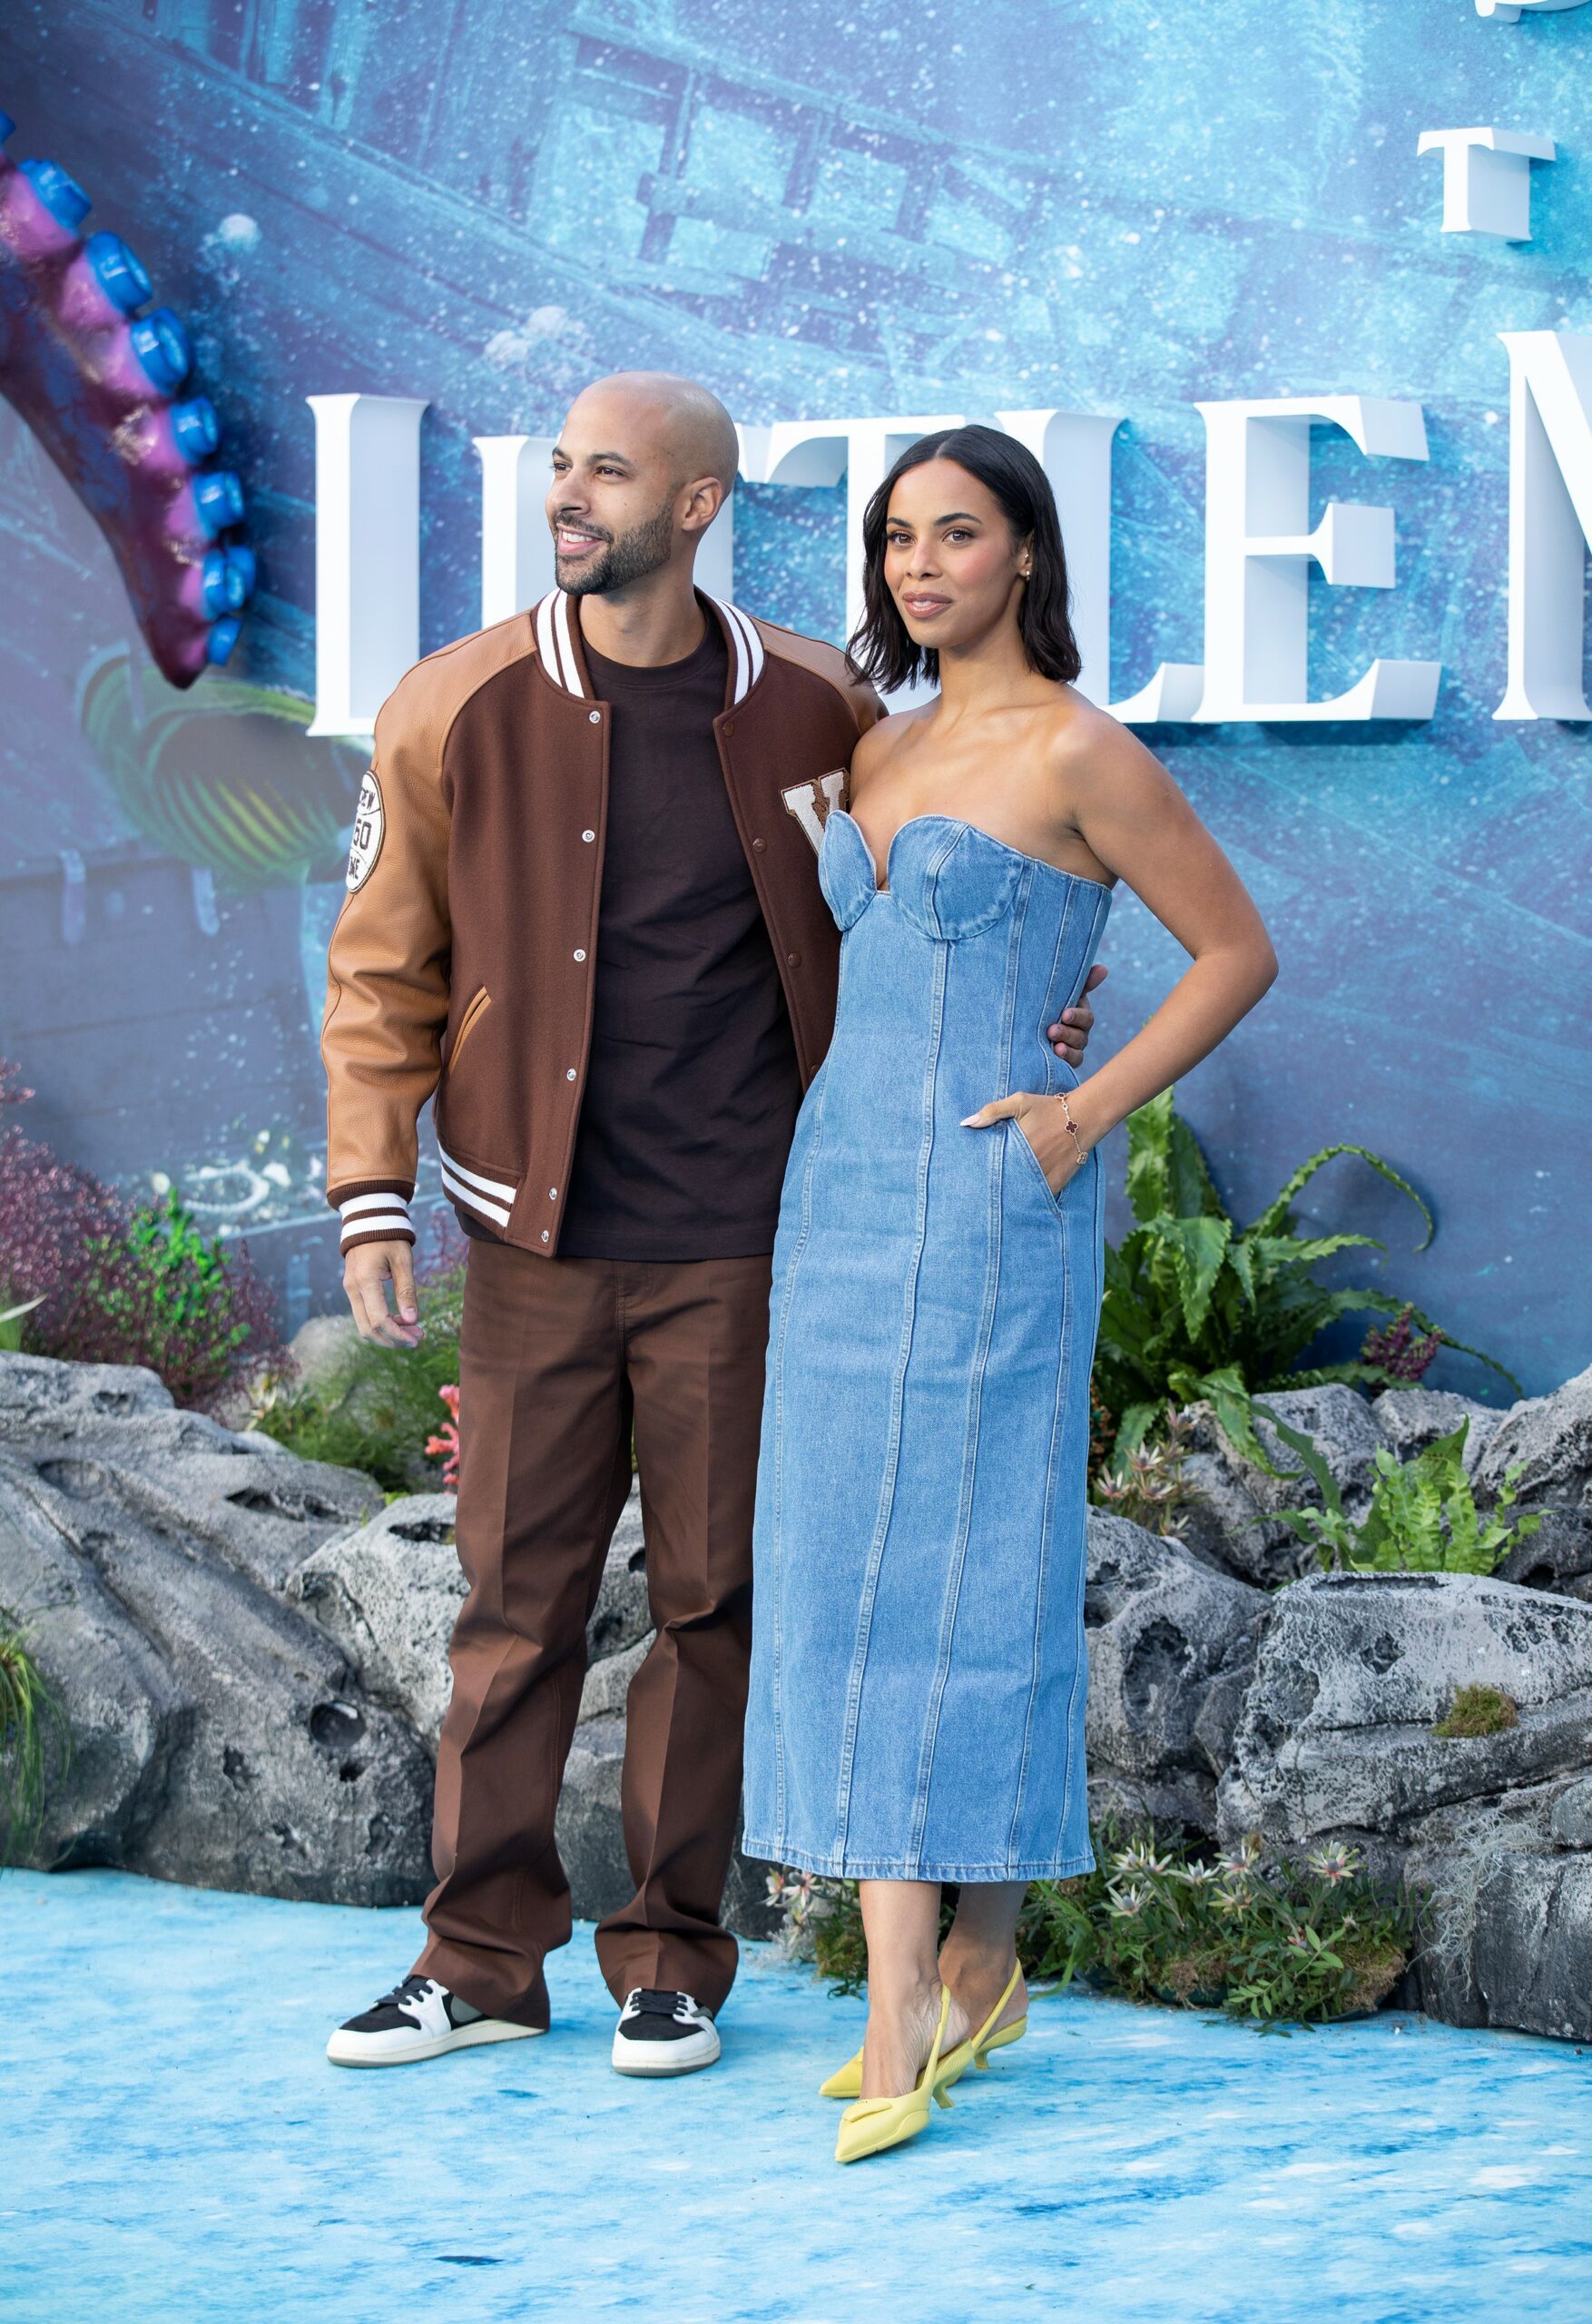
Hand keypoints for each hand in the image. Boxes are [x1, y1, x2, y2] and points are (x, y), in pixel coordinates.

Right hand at [343, 1238, 423, 1347]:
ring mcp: (349, 1290)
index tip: (417, 1338)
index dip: (398, 1335)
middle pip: (368, 1329)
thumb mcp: (403, 1261)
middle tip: (417, 1337)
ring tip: (412, 1330)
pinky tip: (399, 1320)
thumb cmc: (389, 1238)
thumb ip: (407, 1290)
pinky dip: (380, 1323)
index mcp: (365, 1281)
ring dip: (387, 1334)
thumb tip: (412, 1320)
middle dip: (393, 1339)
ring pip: (363, 1325)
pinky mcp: (352, 1290)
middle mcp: (352, 1289)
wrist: (368, 1221)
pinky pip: (363, 1315)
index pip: (379, 1320)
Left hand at [961, 1089, 1087, 1197]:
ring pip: (1020, 1193)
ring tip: (994, 1204)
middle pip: (1003, 1182)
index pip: (990, 1166)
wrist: (1084, 1116)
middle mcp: (1028, 1164)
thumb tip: (966, 1123)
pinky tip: (1018, 1204)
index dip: (979, 1173)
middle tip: (976, 1194)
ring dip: (1009, 1196)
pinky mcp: (1056, 1183)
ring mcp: (1043, 1175)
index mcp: (1016, 1147)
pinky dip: (1030, 1199)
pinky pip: (1039, 1197)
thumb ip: (992, 1111)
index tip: (968, 1178)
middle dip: (991, 1188)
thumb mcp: (1020, 1102)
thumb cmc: (1048, 1108)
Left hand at [1048, 961, 1106, 1066]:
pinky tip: (1056, 1053)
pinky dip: (1066, 1057)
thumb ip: (1082, 982)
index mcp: (1079, 1015)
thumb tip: (1103, 969)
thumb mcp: (1060, 992)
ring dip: (1065, 1045)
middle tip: (1052, 1030)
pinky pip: (1073, 1062)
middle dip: (1067, 1032)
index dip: (1077, 1016)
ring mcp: (1073, 1048)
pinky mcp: (1065, 1062)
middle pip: (1081, 1035)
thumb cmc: (1045, 1005)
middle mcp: (1079, 1033)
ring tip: (1053, 1043)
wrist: (1023, 1029)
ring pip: (1077, 1049)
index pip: (1086, 1017)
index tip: (1065, 1014)